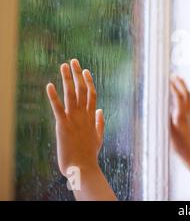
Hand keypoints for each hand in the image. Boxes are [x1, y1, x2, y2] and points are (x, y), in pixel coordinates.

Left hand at [46, 59, 104, 176]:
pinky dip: (53, 96)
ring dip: (68, 78)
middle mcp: (84, 114)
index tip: (85, 70)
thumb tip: (101, 110)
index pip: (91, 94)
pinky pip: (58, 107)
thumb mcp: (99, 137)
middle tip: (74, 61)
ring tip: (64, 65)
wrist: (83, 167)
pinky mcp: (63, 125)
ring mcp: (74, 119)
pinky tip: (49, 85)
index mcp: (91, 117)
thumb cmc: (89, 155)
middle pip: (82, 89)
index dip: (88, 81)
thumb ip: (100, 122)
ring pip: (72, 94)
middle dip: (78, 74)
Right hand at [169, 75, 189, 160]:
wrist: (187, 152)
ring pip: (187, 97)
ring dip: (182, 87)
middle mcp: (187, 112)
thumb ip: (167, 119)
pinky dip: (183, 93)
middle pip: (185, 93)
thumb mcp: (170, 131)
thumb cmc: (177, 143)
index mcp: (182, 114)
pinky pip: (187, 101)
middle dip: (179, 83)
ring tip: (177, 79)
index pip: (179, 96)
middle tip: (172, 75)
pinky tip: (179, 93)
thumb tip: (163, 107)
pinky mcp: (188, 117)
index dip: (173, 87)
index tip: (167, 79)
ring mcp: (188, 114)